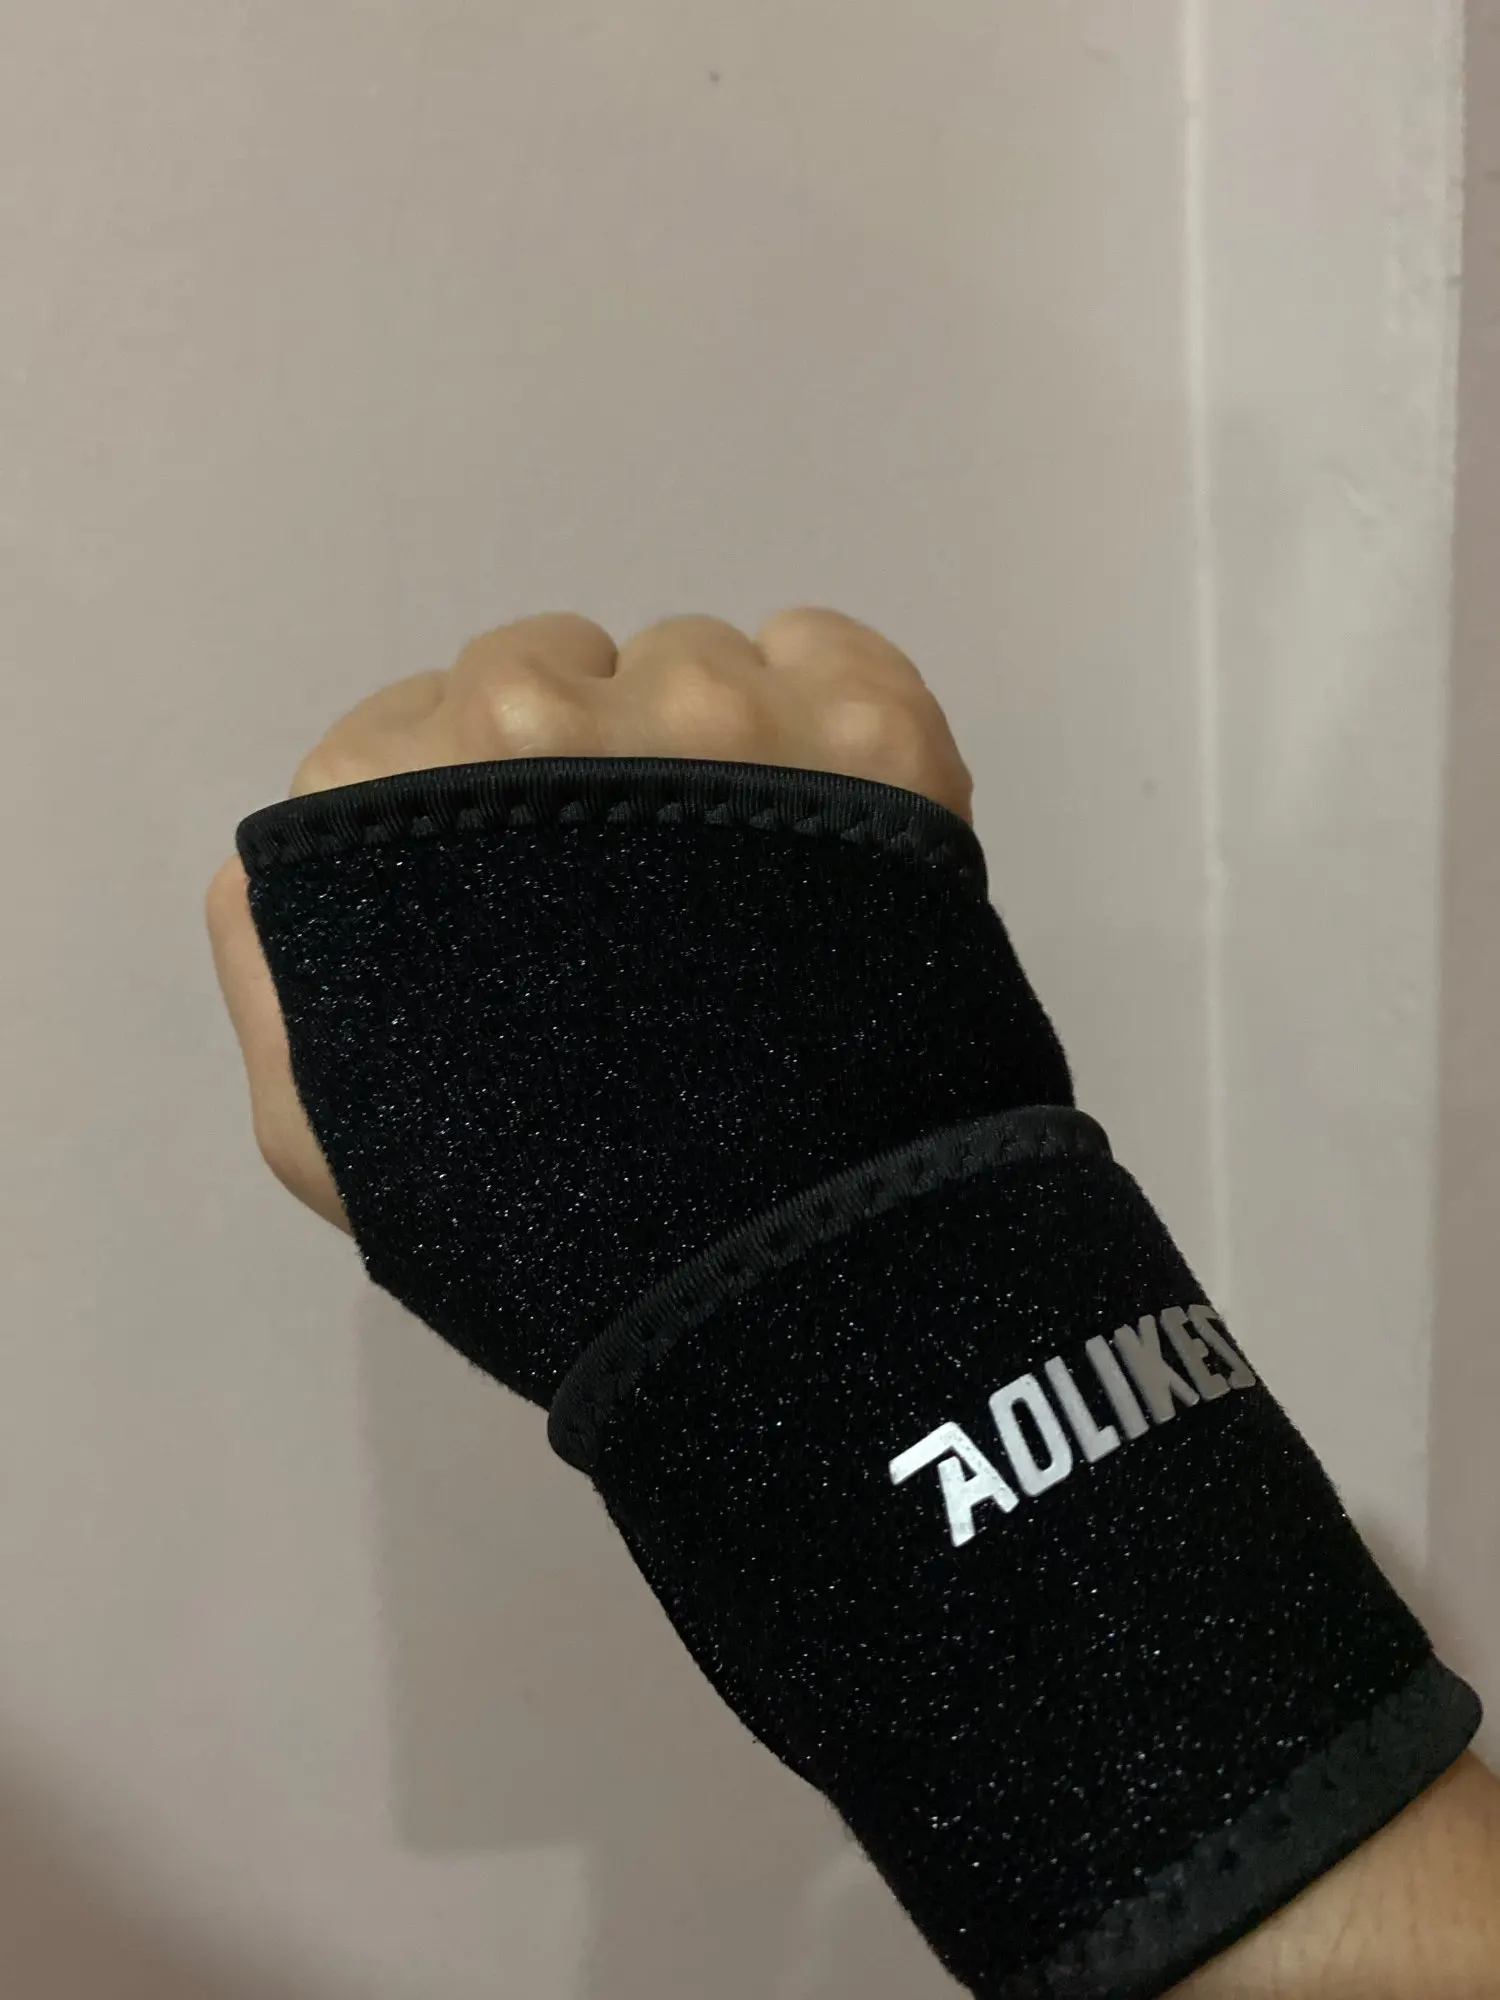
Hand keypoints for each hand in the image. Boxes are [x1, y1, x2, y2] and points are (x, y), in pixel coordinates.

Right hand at [205, 607, 972, 1233]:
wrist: (760, 1271)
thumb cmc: (535, 1215)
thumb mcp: (326, 1125)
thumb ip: (279, 962)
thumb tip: (304, 850)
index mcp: (376, 796)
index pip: (423, 722)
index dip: (489, 809)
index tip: (544, 898)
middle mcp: (525, 713)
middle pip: (558, 669)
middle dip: (595, 762)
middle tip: (656, 908)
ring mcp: (706, 709)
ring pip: (698, 662)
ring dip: (719, 750)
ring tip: (758, 905)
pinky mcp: (862, 721)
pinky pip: (824, 644)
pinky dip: (827, 710)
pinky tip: (834, 831)